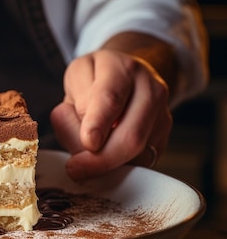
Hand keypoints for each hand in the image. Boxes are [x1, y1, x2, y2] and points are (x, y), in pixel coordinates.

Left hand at [50, 47, 171, 180]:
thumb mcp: (76, 77)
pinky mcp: (164, 138)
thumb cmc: (93, 78)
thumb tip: (89, 136)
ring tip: (84, 157)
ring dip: (107, 165)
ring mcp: (162, 116)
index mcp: (122, 70)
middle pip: (132, 136)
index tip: (88, 143)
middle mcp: (150, 90)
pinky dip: (119, 167)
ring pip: (138, 155)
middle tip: (75, 169)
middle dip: (102, 159)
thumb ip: (76, 102)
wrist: (125, 75)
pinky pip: (142, 163)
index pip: (110, 99)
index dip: (98, 124)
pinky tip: (102, 158)